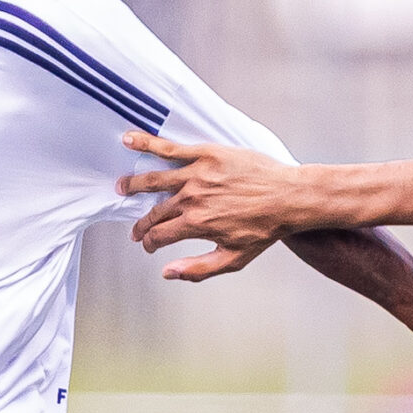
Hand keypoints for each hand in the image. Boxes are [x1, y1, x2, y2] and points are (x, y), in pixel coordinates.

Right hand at [119, 131, 309, 282]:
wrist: (289, 197)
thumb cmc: (265, 229)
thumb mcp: (233, 259)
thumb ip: (198, 269)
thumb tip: (167, 272)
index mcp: (196, 224)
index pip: (159, 234)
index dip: (149, 242)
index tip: (148, 245)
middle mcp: (192, 198)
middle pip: (156, 211)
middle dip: (142, 223)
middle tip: (136, 228)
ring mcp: (197, 174)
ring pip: (155, 180)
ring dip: (134, 185)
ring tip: (122, 188)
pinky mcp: (206, 154)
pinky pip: (170, 148)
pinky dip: (147, 144)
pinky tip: (130, 140)